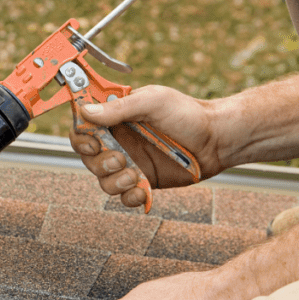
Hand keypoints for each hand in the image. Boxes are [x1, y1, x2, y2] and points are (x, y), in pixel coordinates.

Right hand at [69, 86, 224, 208]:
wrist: (217, 140)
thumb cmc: (188, 113)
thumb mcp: (153, 102)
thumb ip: (119, 108)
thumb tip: (85, 112)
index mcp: (116, 119)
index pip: (82, 129)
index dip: (81, 138)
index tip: (93, 143)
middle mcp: (119, 142)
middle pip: (88, 159)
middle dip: (99, 163)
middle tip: (120, 159)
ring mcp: (130, 163)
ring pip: (103, 181)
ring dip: (114, 182)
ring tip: (135, 176)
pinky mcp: (143, 182)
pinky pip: (124, 197)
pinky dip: (129, 197)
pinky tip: (143, 191)